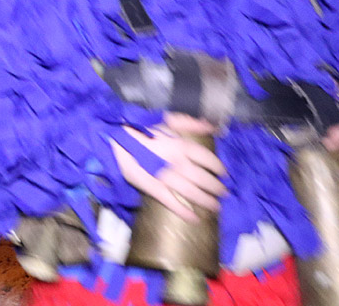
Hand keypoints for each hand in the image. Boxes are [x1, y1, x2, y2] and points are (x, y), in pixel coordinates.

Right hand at [111, 113, 225, 221]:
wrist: (115, 138)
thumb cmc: (141, 128)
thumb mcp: (165, 120)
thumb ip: (189, 123)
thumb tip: (211, 126)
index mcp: (181, 145)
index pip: (206, 158)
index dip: (217, 167)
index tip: (223, 173)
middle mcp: (177, 162)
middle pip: (203, 178)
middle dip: (215, 187)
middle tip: (223, 193)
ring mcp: (165, 177)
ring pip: (191, 192)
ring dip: (205, 201)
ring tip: (215, 207)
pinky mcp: (152, 188)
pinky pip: (171, 202)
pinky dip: (183, 211)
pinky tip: (194, 218)